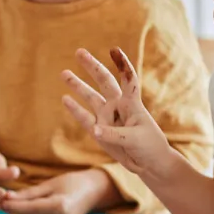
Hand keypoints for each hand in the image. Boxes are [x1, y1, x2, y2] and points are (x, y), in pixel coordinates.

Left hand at [1, 169, 120, 213]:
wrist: (95, 191)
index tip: (0, 200)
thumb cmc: (74, 182)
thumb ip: (29, 193)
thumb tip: (8, 197)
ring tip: (8, 206)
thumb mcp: (50, 183)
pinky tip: (20, 213)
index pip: (28, 208)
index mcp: (59, 206)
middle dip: (12, 212)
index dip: (12, 206)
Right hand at [62, 48, 174, 182]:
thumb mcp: (134, 138)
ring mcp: (107, 118)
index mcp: (131, 104)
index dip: (122, 64)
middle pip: (104, 81)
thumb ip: (113, 134)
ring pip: (90, 97)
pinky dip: (75, 109)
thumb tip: (93, 129)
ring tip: (63, 73)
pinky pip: (84, 118)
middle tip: (79, 52)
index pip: (127, 79)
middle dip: (91, 66)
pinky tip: (65, 99)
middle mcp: (118, 107)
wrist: (150, 164)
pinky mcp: (99, 132)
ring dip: (77, 86)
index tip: (114, 50)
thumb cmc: (150, 146)